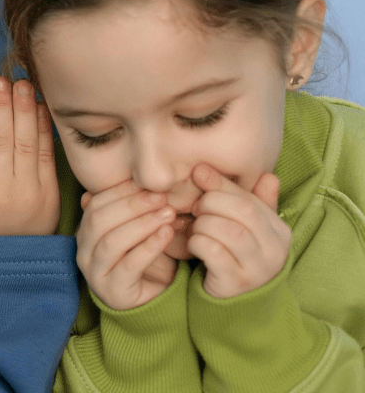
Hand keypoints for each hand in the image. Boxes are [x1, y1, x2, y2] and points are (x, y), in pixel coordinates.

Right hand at [0, 77, 60, 236]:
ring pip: (24, 142)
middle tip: (0, 80)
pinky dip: (43, 128)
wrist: (12, 259)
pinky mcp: (49, 192)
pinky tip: (39, 107)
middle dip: (1, 105)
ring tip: (21, 85)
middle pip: (0, 138)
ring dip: (23, 109)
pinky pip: (45, 154)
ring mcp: (27, 191)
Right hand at [75, 181, 177, 309]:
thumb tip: (135, 177)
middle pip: (100, 221)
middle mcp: (82, 252)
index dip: (120, 191)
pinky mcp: (113, 292)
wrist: (150, 303)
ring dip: (142, 224)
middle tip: (161, 198)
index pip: (95, 204)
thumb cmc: (142, 260)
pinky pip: (129, 265)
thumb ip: (130, 210)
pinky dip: (149, 247)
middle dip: (132, 205)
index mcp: (84, 233)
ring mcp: (94, 273)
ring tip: (168, 214)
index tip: (148, 183)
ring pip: (112, 242)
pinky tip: (167, 234)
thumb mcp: (135, 232)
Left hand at [187, 164, 290, 297]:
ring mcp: (257, 270)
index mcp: (279, 231)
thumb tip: (239, 171)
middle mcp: (275, 251)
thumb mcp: (242, 226)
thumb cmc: (235, 255)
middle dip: (211, 203)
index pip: (249, 198)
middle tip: (195, 208)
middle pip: (242, 212)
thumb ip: (241, 198)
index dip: (220, 185)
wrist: (234, 304)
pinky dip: (198, 242)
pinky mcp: (236, 284)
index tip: (198, 175)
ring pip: (227, 230)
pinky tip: (195, 245)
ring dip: (203, 224)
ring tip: (195, 227)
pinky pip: (213, 251)